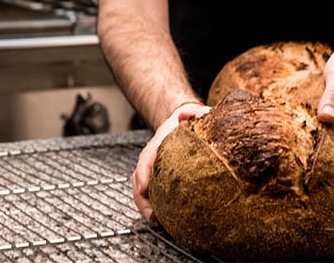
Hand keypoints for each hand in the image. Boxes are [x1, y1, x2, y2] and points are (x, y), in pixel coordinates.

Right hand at [131, 101, 210, 221]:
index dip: (144, 173)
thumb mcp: (190, 114)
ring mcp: (152, 168)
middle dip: (142, 198)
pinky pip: (150, 193)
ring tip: (155, 220)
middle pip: (139, 179)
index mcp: (158, 143)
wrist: (181, 121)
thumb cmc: (186, 120)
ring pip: (141, 189)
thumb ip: (192, 113)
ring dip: (145, 205)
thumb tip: (194, 114)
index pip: (146, 158)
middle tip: (151, 215)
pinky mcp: (158, 178)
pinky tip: (162, 219)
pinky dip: (152, 206)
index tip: (145, 187)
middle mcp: (151, 157)